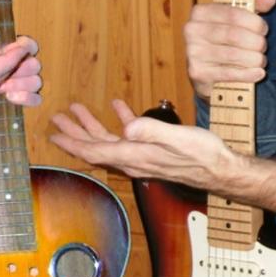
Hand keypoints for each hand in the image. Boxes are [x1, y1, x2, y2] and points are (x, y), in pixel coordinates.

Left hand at [50, 98, 275, 226]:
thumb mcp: (176, 138)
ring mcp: (142, 156)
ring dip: (91, 126)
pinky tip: (120, 108)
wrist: (222, 168)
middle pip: (94, 147)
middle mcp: (133, 159)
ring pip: (108, 142)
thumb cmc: (202, 155)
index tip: (53, 134)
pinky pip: (130, 137)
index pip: (93, 151)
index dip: (71, 142)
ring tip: (78, 111)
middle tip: (57, 120)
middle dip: (74, 133)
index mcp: (134, 156)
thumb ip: (150, 131)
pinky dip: (120, 122)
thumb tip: (127, 126)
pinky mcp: (153, 152)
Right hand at [183, 0, 275, 99]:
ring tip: (261, 60)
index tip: (264, 29)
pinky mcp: (198, 73)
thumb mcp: (235, 19)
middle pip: (234, 35)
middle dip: (256, 42)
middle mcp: (193, 30)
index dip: (254, 22)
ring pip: (234, 55)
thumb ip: (253, 5)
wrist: (203, 71)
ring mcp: (193, 52)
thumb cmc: (223, 40)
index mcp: (200, 12)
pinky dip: (249, 74)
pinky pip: (230, 74)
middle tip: (263, 47)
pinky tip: (258, 73)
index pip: (233, 13)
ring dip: (254, 59)